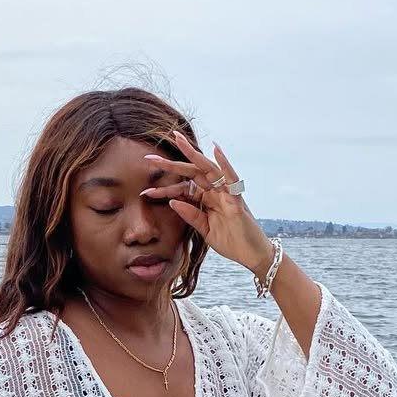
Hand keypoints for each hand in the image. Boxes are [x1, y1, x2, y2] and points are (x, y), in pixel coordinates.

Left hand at [142, 131, 273, 277]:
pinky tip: (215, 150)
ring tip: (179, 140)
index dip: (165, 189)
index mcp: (207, 199)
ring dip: (194, 154)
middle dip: (172, 164)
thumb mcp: (205, 230)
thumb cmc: (231, 241)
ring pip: (209, 169)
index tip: (145, 190)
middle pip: (192, 173)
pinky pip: (231, 179)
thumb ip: (191, 216)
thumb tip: (174, 202)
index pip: (184, 188)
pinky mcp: (237, 201)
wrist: (251, 255)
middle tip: (150, 158)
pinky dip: (224, 164)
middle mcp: (216, 192)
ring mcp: (227, 194)